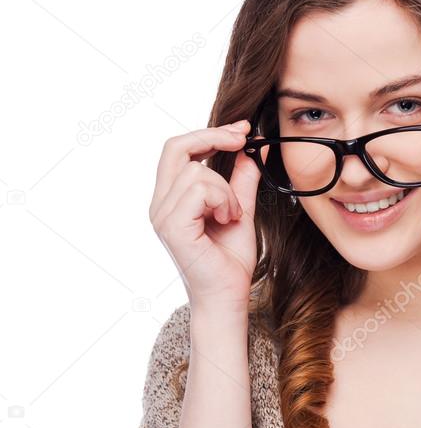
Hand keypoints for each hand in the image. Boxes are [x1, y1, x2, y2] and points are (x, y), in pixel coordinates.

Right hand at [149, 119, 268, 311]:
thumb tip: (252, 149)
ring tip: (231, 216)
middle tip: (243, 139)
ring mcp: (163, 216)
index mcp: (170, 198)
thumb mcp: (240, 210)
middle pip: (176, 147)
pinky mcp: (173, 227)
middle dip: (213, 137)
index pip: (178, 149)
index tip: (241, 130)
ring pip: (198, 172)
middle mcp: (160, 205)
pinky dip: (223, 201)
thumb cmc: (230, 261)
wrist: (228, 297)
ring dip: (226, 191)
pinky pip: (201, 189)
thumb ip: (242, 180)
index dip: (209, 133)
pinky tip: (227, 220)